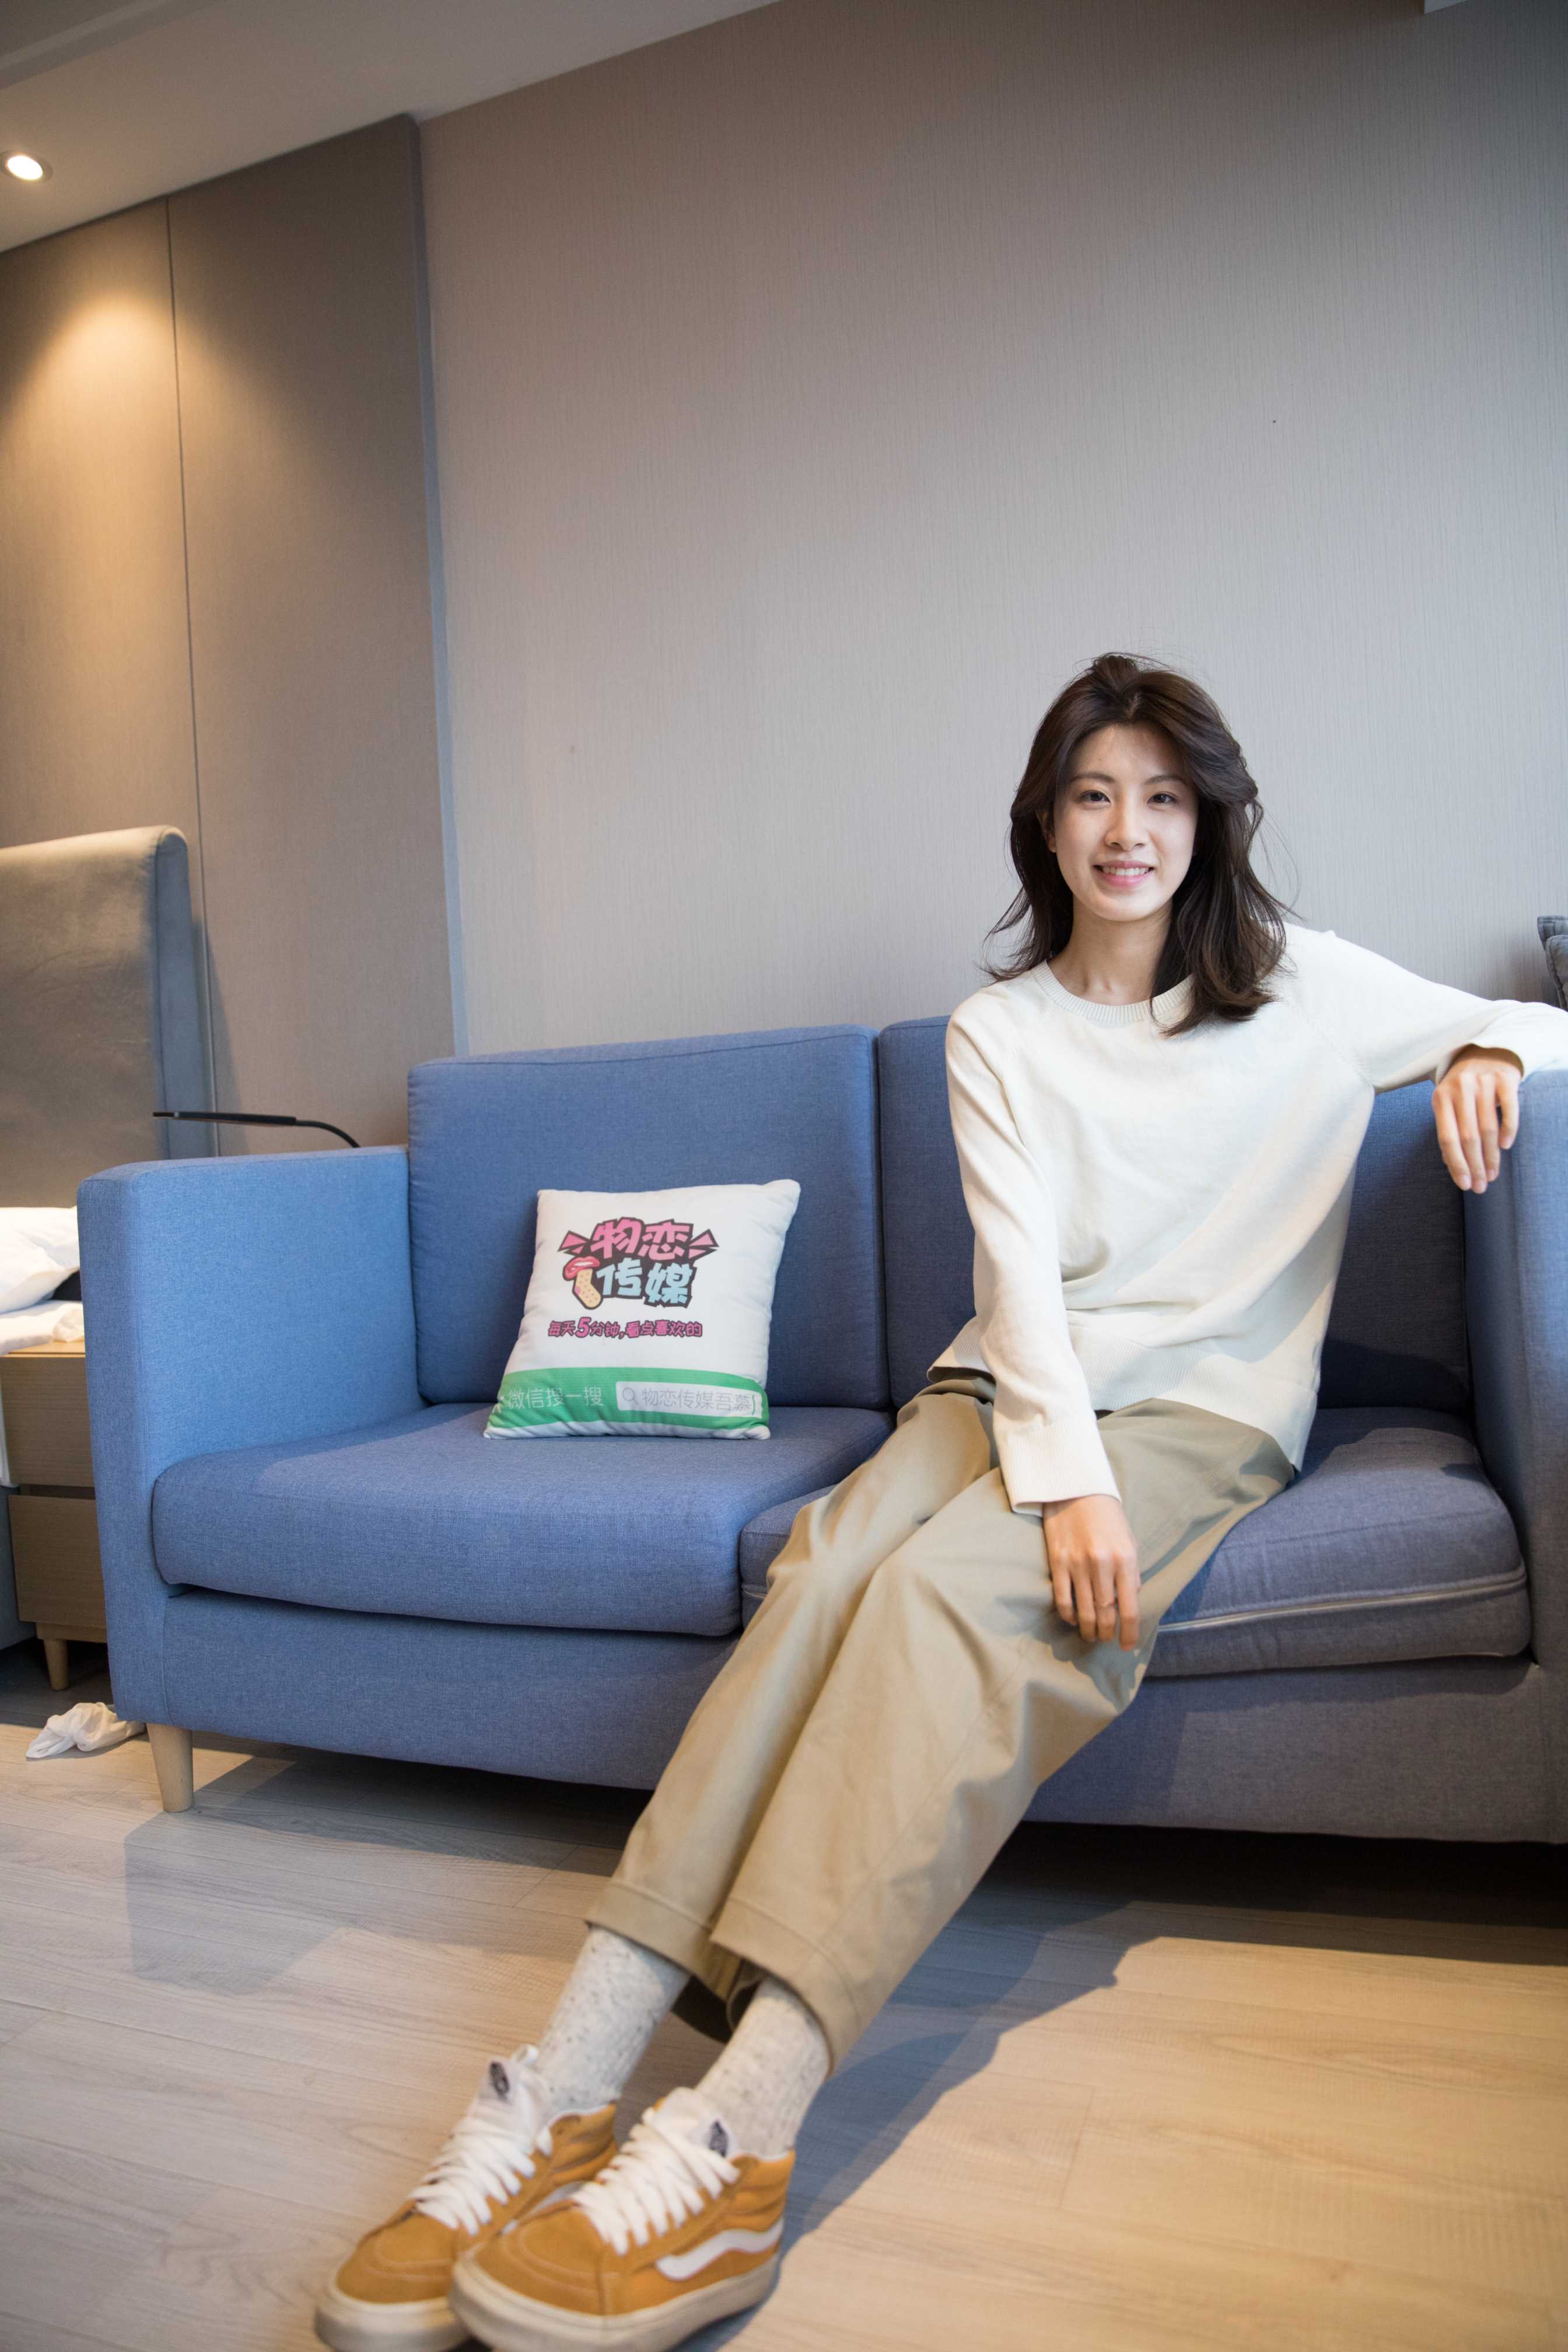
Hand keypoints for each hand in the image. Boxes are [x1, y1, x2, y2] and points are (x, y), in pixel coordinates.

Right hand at [1040, 1493, 1140, 1648]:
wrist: (1076, 1488)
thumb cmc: (1107, 1517)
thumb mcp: (1129, 1542)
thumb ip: (1132, 1573)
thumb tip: (1128, 1602)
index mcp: (1125, 1560)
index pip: (1130, 1608)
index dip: (1129, 1632)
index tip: (1127, 1645)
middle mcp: (1102, 1565)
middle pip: (1106, 1614)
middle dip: (1107, 1634)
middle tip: (1105, 1640)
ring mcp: (1077, 1564)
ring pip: (1084, 1611)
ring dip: (1088, 1630)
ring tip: (1090, 1636)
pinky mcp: (1057, 1562)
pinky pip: (1063, 1599)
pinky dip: (1069, 1615)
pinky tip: (1073, 1619)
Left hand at [1434, 1046, 1521, 1193]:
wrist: (1485, 1052)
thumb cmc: (1463, 1087)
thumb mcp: (1448, 1103)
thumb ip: (1448, 1130)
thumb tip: (1452, 1165)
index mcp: (1440, 1098)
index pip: (1447, 1138)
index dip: (1456, 1164)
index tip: (1465, 1185)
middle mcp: (1460, 1089)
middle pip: (1468, 1136)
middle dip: (1475, 1165)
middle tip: (1482, 1186)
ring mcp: (1483, 1082)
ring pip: (1488, 1127)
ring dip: (1491, 1155)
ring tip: (1492, 1174)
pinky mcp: (1505, 1079)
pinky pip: (1508, 1109)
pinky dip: (1508, 1129)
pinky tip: (1505, 1146)